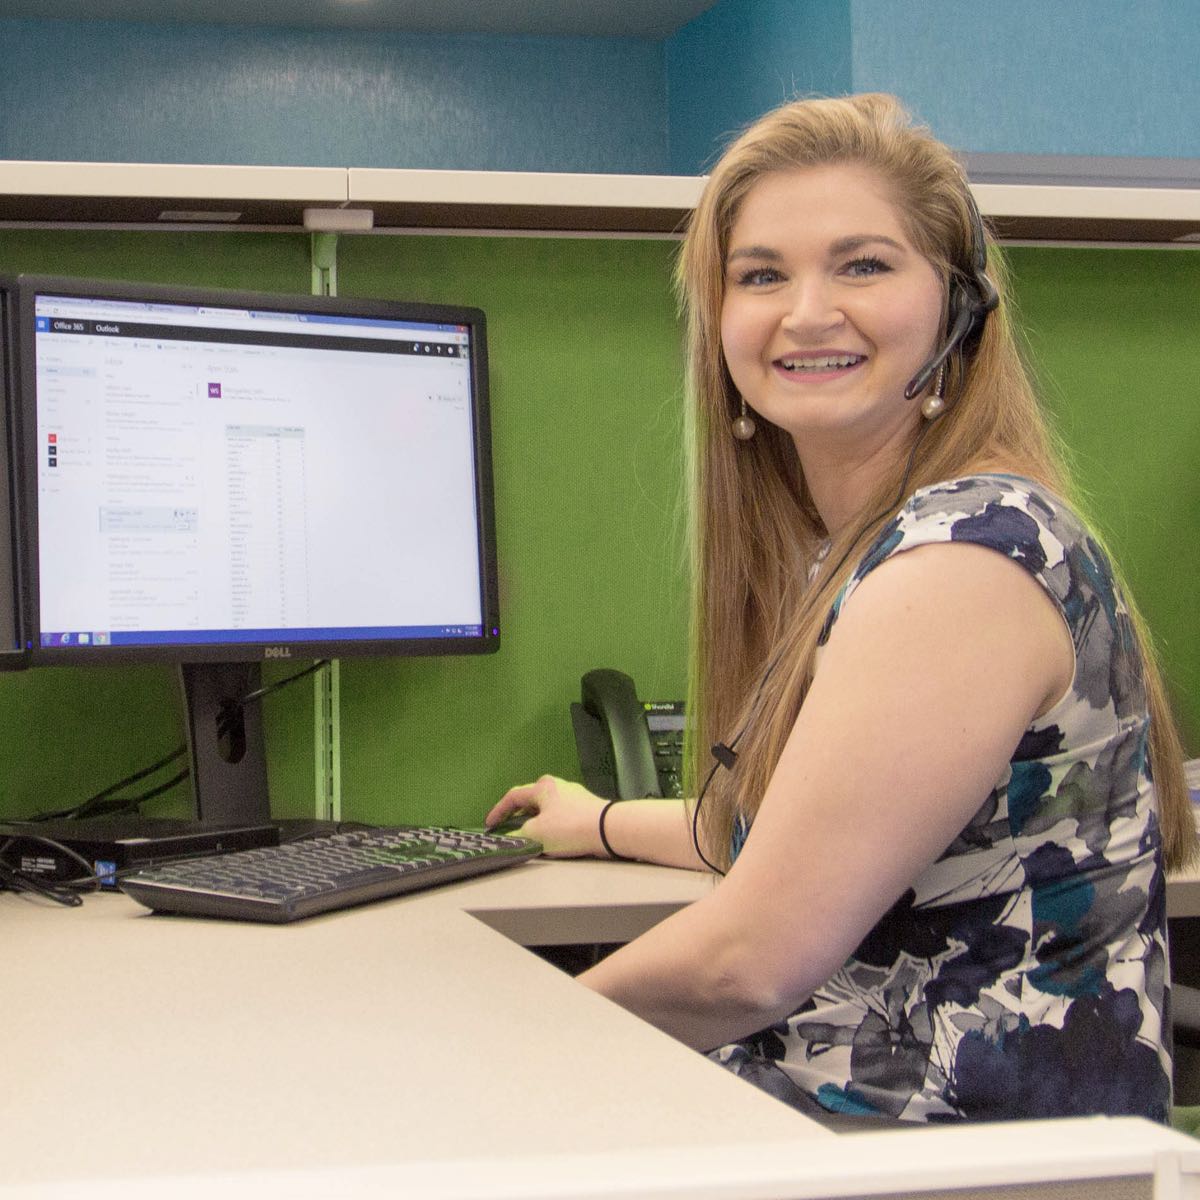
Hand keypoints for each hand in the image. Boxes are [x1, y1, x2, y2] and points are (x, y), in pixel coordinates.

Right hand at [485, 775, 606, 857]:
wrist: (608, 830)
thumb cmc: (570, 827)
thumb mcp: (536, 834)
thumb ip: (518, 835)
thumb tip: (512, 837)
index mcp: (542, 787)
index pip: (513, 796)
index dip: (498, 811)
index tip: (490, 824)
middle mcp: (558, 786)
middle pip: (531, 799)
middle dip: (518, 814)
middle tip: (510, 827)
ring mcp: (574, 795)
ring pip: (547, 807)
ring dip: (536, 820)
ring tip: (532, 834)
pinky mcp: (586, 807)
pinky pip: (562, 814)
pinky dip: (552, 824)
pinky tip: (555, 836)